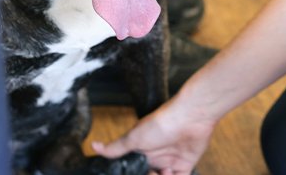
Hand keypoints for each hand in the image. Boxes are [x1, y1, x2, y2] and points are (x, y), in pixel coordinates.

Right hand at [92, 92, 216, 174]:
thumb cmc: (162, 122)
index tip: (139, 172)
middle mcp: (156, 158)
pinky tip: (170, 174)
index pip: (136, 170)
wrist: (191, 116)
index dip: (137, 173)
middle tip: (153, 172)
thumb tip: (94, 145)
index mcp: (142, 152)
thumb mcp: (134, 137)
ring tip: (164, 172)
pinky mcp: (185, 165)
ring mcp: (171, 162)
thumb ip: (116, 147)